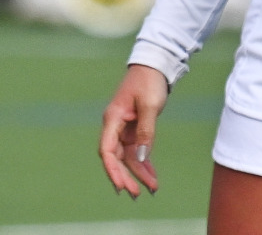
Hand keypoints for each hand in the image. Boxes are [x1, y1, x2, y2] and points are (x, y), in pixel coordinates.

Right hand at [99, 64, 167, 197]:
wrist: (154, 67)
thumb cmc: (148, 82)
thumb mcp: (149, 106)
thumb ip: (146, 132)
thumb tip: (142, 157)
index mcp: (113, 118)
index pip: (107, 150)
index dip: (112, 170)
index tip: (120, 186)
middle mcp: (115, 126)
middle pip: (116, 158)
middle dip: (125, 177)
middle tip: (136, 195)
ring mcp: (124, 129)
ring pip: (128, 157)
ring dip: (138, 173)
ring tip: (152, 189)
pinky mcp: (134, 129)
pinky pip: (137, 151)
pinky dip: (145, 163)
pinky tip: (152, 177)